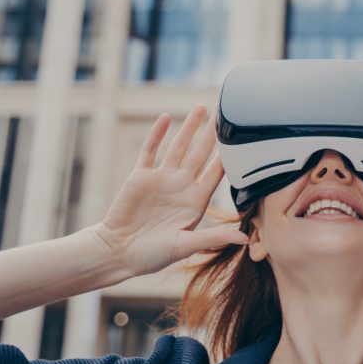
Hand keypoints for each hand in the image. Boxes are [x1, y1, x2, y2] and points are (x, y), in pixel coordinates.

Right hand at [92, 105, 248, 276]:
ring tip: (202, 108)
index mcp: (196, 201)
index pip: (216, 174)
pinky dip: (158, 134)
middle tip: (225, 113)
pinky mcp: (141, 176)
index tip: (241, 139)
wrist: (118, 251)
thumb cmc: (153, 255)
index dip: (228, 157)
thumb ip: (214, 237)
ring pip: (178, 147)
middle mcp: (181, 186)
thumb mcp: (185, 245)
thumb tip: (244, 239)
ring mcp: (161, 179)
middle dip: (212, 134)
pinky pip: (151, 150)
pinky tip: (167, 118)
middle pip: (201, 154)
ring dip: (189, 127)